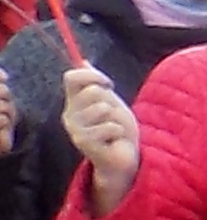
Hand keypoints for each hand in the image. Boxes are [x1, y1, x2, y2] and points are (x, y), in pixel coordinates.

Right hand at [55, 60, 133, 210]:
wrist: (124, 157)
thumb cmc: (118, 130)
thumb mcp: (111, 101)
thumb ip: (97, 83)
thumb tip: (84, 61)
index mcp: (75, 102)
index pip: (72, 77)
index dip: (92, 75)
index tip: (108, 83)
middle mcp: (70, 114)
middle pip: (92, 91)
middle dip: (111, 102)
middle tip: (113, 117)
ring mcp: (75, 129)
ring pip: (102, 108)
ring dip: (116, 118)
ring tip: (114, 130)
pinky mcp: (84, 142)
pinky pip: (109, 126)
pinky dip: (119, 132)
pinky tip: (114, 140)